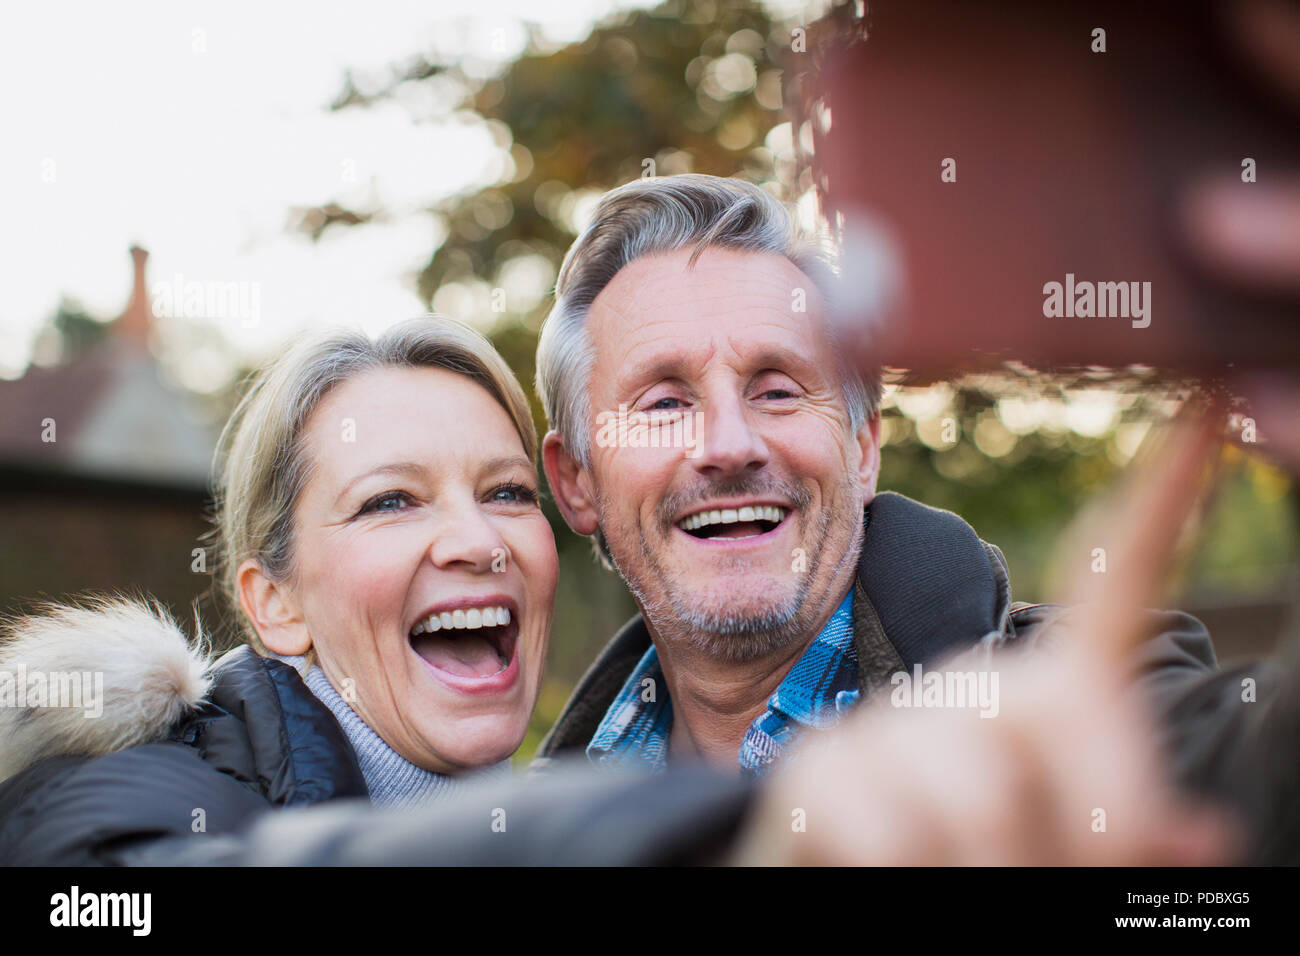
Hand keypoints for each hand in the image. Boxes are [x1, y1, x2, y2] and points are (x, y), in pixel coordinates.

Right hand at [738, 409, 1240, 864]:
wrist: (852, 888)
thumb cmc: (987, 863)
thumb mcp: (1075, 846)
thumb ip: (1131, 825)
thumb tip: (1200, 836)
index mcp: (1054, 694)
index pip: (1116, 585)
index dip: (1163, 498)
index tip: (1206, 401)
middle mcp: (972, 686)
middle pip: (1051, 718)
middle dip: (1084, 830)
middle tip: (1052, 877)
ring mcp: (893, 726)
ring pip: (977, 797)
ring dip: (992, 872)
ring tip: (964, 882)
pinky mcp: (823, 770)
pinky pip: (890, 837)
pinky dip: (902, 880)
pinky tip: (884, 874)